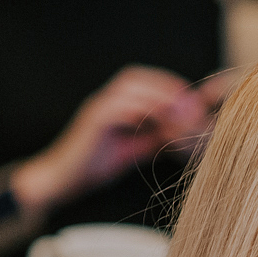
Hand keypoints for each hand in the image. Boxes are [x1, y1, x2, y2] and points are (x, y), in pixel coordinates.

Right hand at [11, 66, 213, 215]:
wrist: (65, 179)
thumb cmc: (98, 163)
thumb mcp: (136, 147)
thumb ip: (157, 136)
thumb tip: (185, 131)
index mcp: (114, 102)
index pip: (142, 80)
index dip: (167, 83)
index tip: (191, 96)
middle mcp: (104, 99)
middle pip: (134, 77)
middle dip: (163, 84)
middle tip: (187, 99)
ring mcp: (96, 108)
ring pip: (127, 90)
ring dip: (155, 97)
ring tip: (176, 109)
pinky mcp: (91, 122)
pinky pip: (116, 109)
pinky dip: (137, 113)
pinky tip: (154, 123)